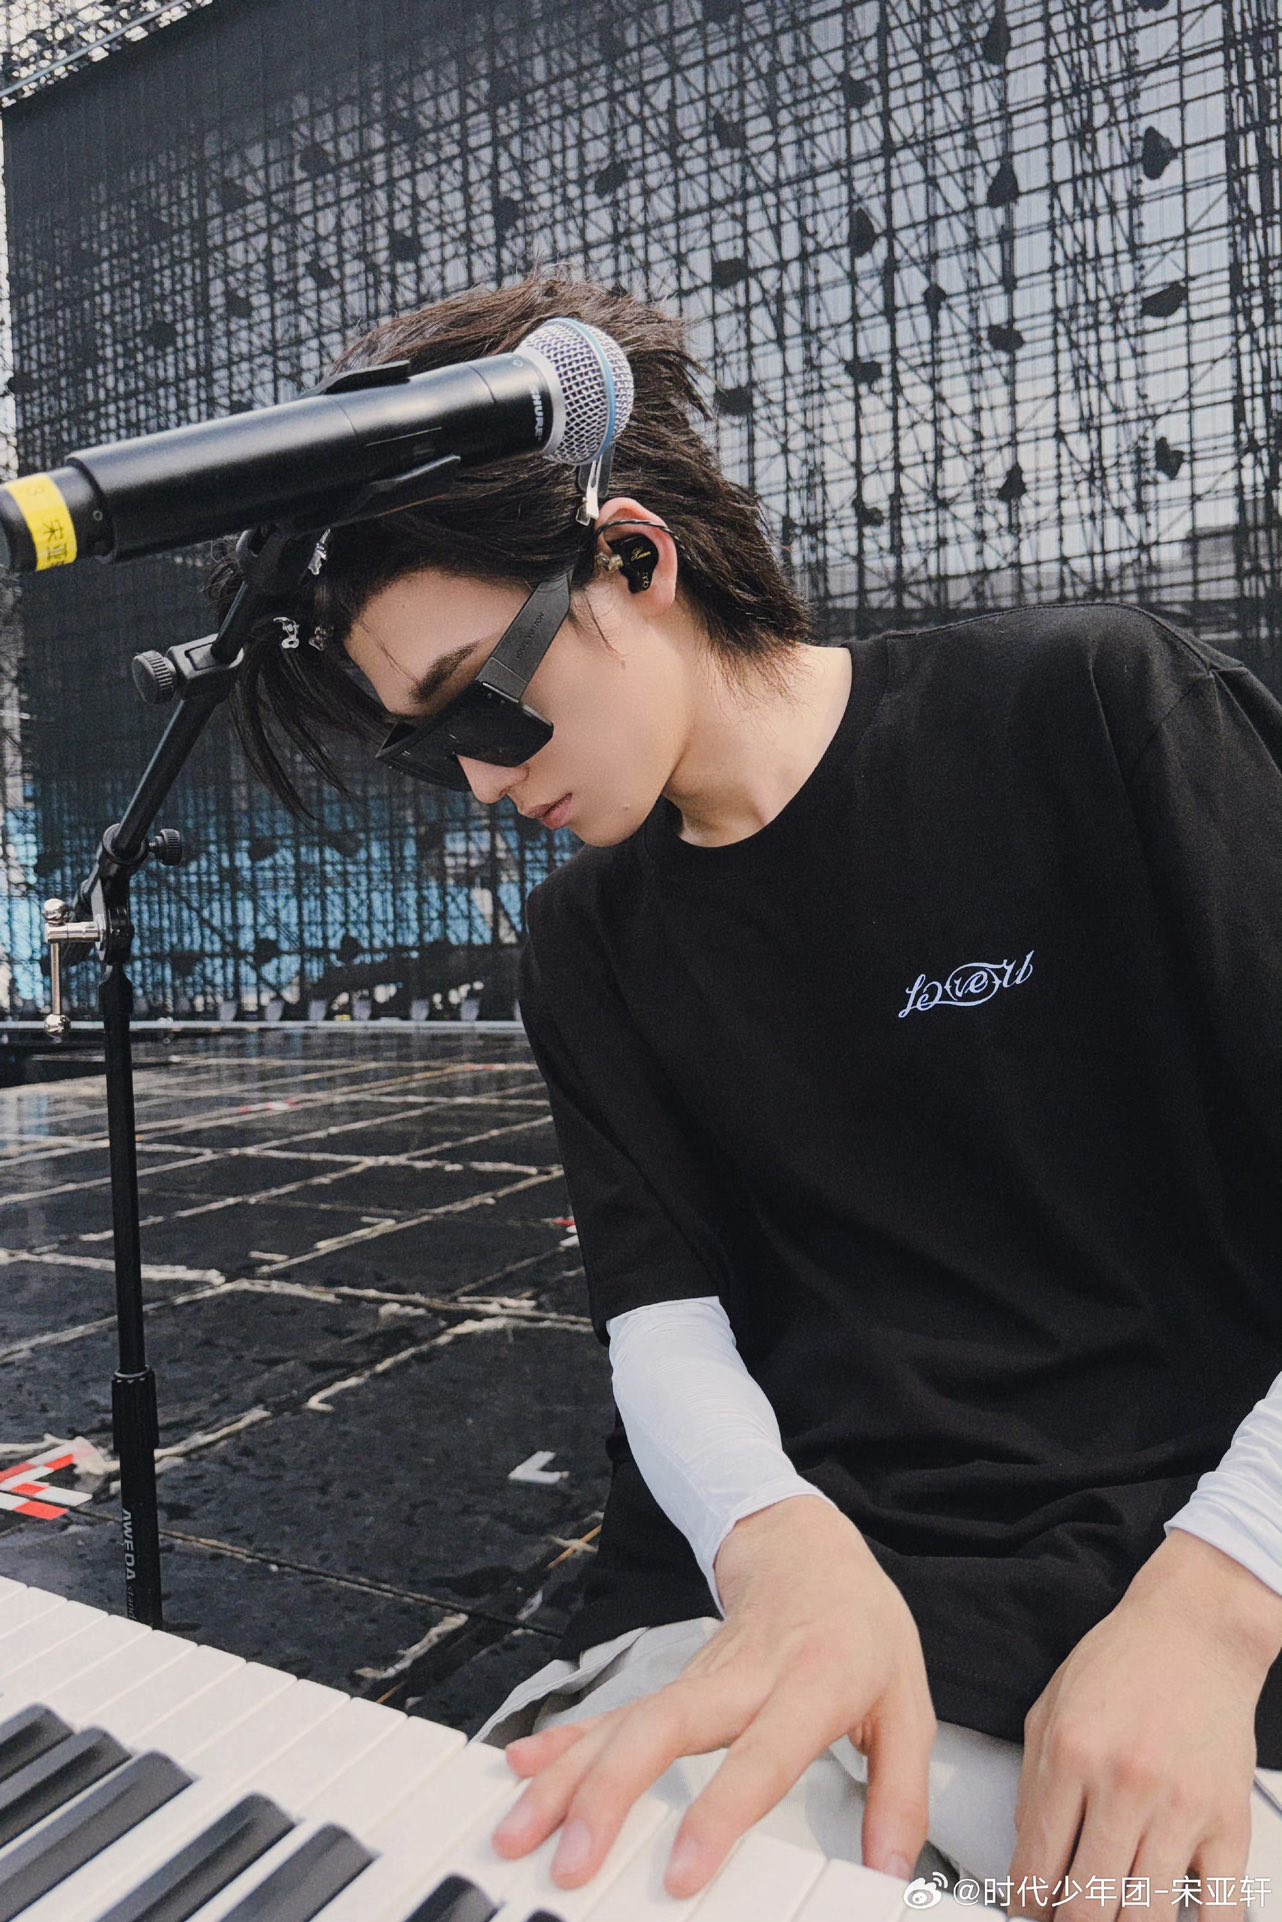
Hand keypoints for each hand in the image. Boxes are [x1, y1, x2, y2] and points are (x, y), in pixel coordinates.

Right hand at [491, 1495, 936, 1897]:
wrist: (807, 1545)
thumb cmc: (860, 1626)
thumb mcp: (909, 1703)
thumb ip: (902, 1795)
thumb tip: (891, 1875)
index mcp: (811, 1682)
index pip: (761, 1753)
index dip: (720, 1811)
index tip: (681, 1872)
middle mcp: (744, 1676)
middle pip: (666, 1729)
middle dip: (609, 1795)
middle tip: (573, 1861)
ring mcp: (698, 1676)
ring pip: (625, 1722)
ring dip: (567, 1777)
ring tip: (521, 1830)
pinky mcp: (671, 1681)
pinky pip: (613, 1713)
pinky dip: (565, 1742)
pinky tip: (524, 1769)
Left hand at [1008, 1534, 1279, 1921]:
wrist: (1196, 1630)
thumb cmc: (1124, 1661)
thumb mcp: (1051, 1708)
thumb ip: (1033, 1785)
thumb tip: (1028, 1855)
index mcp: (1071, 1754)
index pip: (1037, 1867)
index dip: (1026, 1909)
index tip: (1029, 1914)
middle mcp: (1123, 1784)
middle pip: (1088, 1906)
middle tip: (1067, 1918)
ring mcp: (1179, 1807)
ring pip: (1144, 1917)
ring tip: (1111, 1914)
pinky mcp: (1228, 1822)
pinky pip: (1218, 1909)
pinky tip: (1170, 1916)